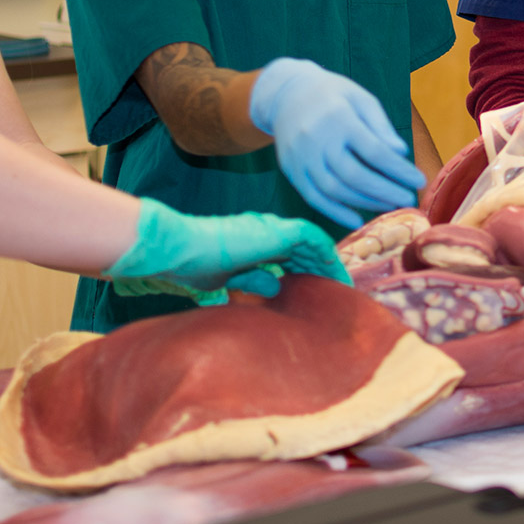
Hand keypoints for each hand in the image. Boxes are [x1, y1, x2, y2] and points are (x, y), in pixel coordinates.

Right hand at [104, 197, 352, 303]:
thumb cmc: (191, 265)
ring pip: (310, 243)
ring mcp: (270, 228)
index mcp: (251, 242)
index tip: (317, 294)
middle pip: (303, 249)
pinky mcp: (275, 232)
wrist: (181, 249)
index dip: (304, 272)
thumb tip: (274, 288)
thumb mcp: (227, 280)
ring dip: (327, 265)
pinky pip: (312, 239)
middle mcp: (264, 231)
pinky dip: (325, 255)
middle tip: (337, 295)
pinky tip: (334, 276)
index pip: (287, 256)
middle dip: (321, 270)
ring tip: (342, 290)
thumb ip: (250, 281)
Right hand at [249, 57, 424, 228]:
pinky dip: (335, 212)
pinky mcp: (291, 170)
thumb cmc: (332, 95)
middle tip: (407, 199)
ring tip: (389, 206)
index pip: (374, 151)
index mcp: (339, 117)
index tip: (419, 180)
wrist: (286, 93)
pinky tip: (356, 219)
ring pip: (335, 189)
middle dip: (385, 191)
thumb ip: (380, 126)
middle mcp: (316, 138)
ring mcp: (300, 156)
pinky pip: (313, 197)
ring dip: (365, 203)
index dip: (398, 170)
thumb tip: (401, 153)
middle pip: (355, 175)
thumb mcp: (360, 99)